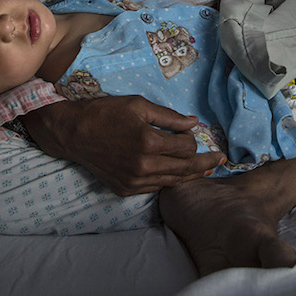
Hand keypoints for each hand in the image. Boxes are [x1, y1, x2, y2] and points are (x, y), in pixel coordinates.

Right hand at [22, 96, 225, 196]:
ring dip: (190, 175)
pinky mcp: (126, 189)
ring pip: (172, 181)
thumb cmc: (106, 113)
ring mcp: (134, 181)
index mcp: (148, 142)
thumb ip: (169, 117)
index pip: (185, 147)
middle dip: (205, 164)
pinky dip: (169, 180)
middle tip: (221, 160)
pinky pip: (156, 187)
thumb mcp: (139, 105)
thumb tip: (194, 123)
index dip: (194, 140)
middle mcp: (143, 166)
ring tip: (205, 170)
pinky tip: (177, 174)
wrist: (74, 133)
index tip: (194, 133)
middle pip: (185, 169)